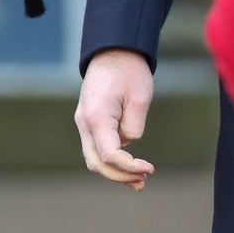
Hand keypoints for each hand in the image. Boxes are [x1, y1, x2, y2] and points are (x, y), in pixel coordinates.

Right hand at [75, 49, 155, 189]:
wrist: (112, 51)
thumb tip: (128, 144)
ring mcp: (84, 123)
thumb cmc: (128, 71)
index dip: (129, 167)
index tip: (150, 168)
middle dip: (120, 176)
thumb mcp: (140, 98)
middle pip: (97, 163)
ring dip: (114, 172)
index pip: (110, 155)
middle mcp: (84, 123)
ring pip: (94, 158)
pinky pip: (96, 148)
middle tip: (143, 181)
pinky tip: (129, 166)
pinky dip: (111, 161)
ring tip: (139, 180)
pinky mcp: (89, 122)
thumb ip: (134, 127)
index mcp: (96, 117)